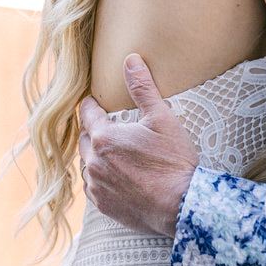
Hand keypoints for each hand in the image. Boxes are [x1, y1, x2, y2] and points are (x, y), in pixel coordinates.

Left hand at [77, 54, 197, 235]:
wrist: (180, 205)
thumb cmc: (173, 161)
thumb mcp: (161, 118)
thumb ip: (142, 88)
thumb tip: (130, 60)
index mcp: (104, 137)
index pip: (87, 113)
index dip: (91, 104)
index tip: (93, 101)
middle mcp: (94, 162)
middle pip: (84, 139)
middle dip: (92, 130)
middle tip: (104, 125)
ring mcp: (97, 185)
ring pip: (86, 164)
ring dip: (95, 155)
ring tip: (109, 151)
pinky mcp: (103, 204)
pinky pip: (92, 187)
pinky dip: (99, 178)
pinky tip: (113, 175)